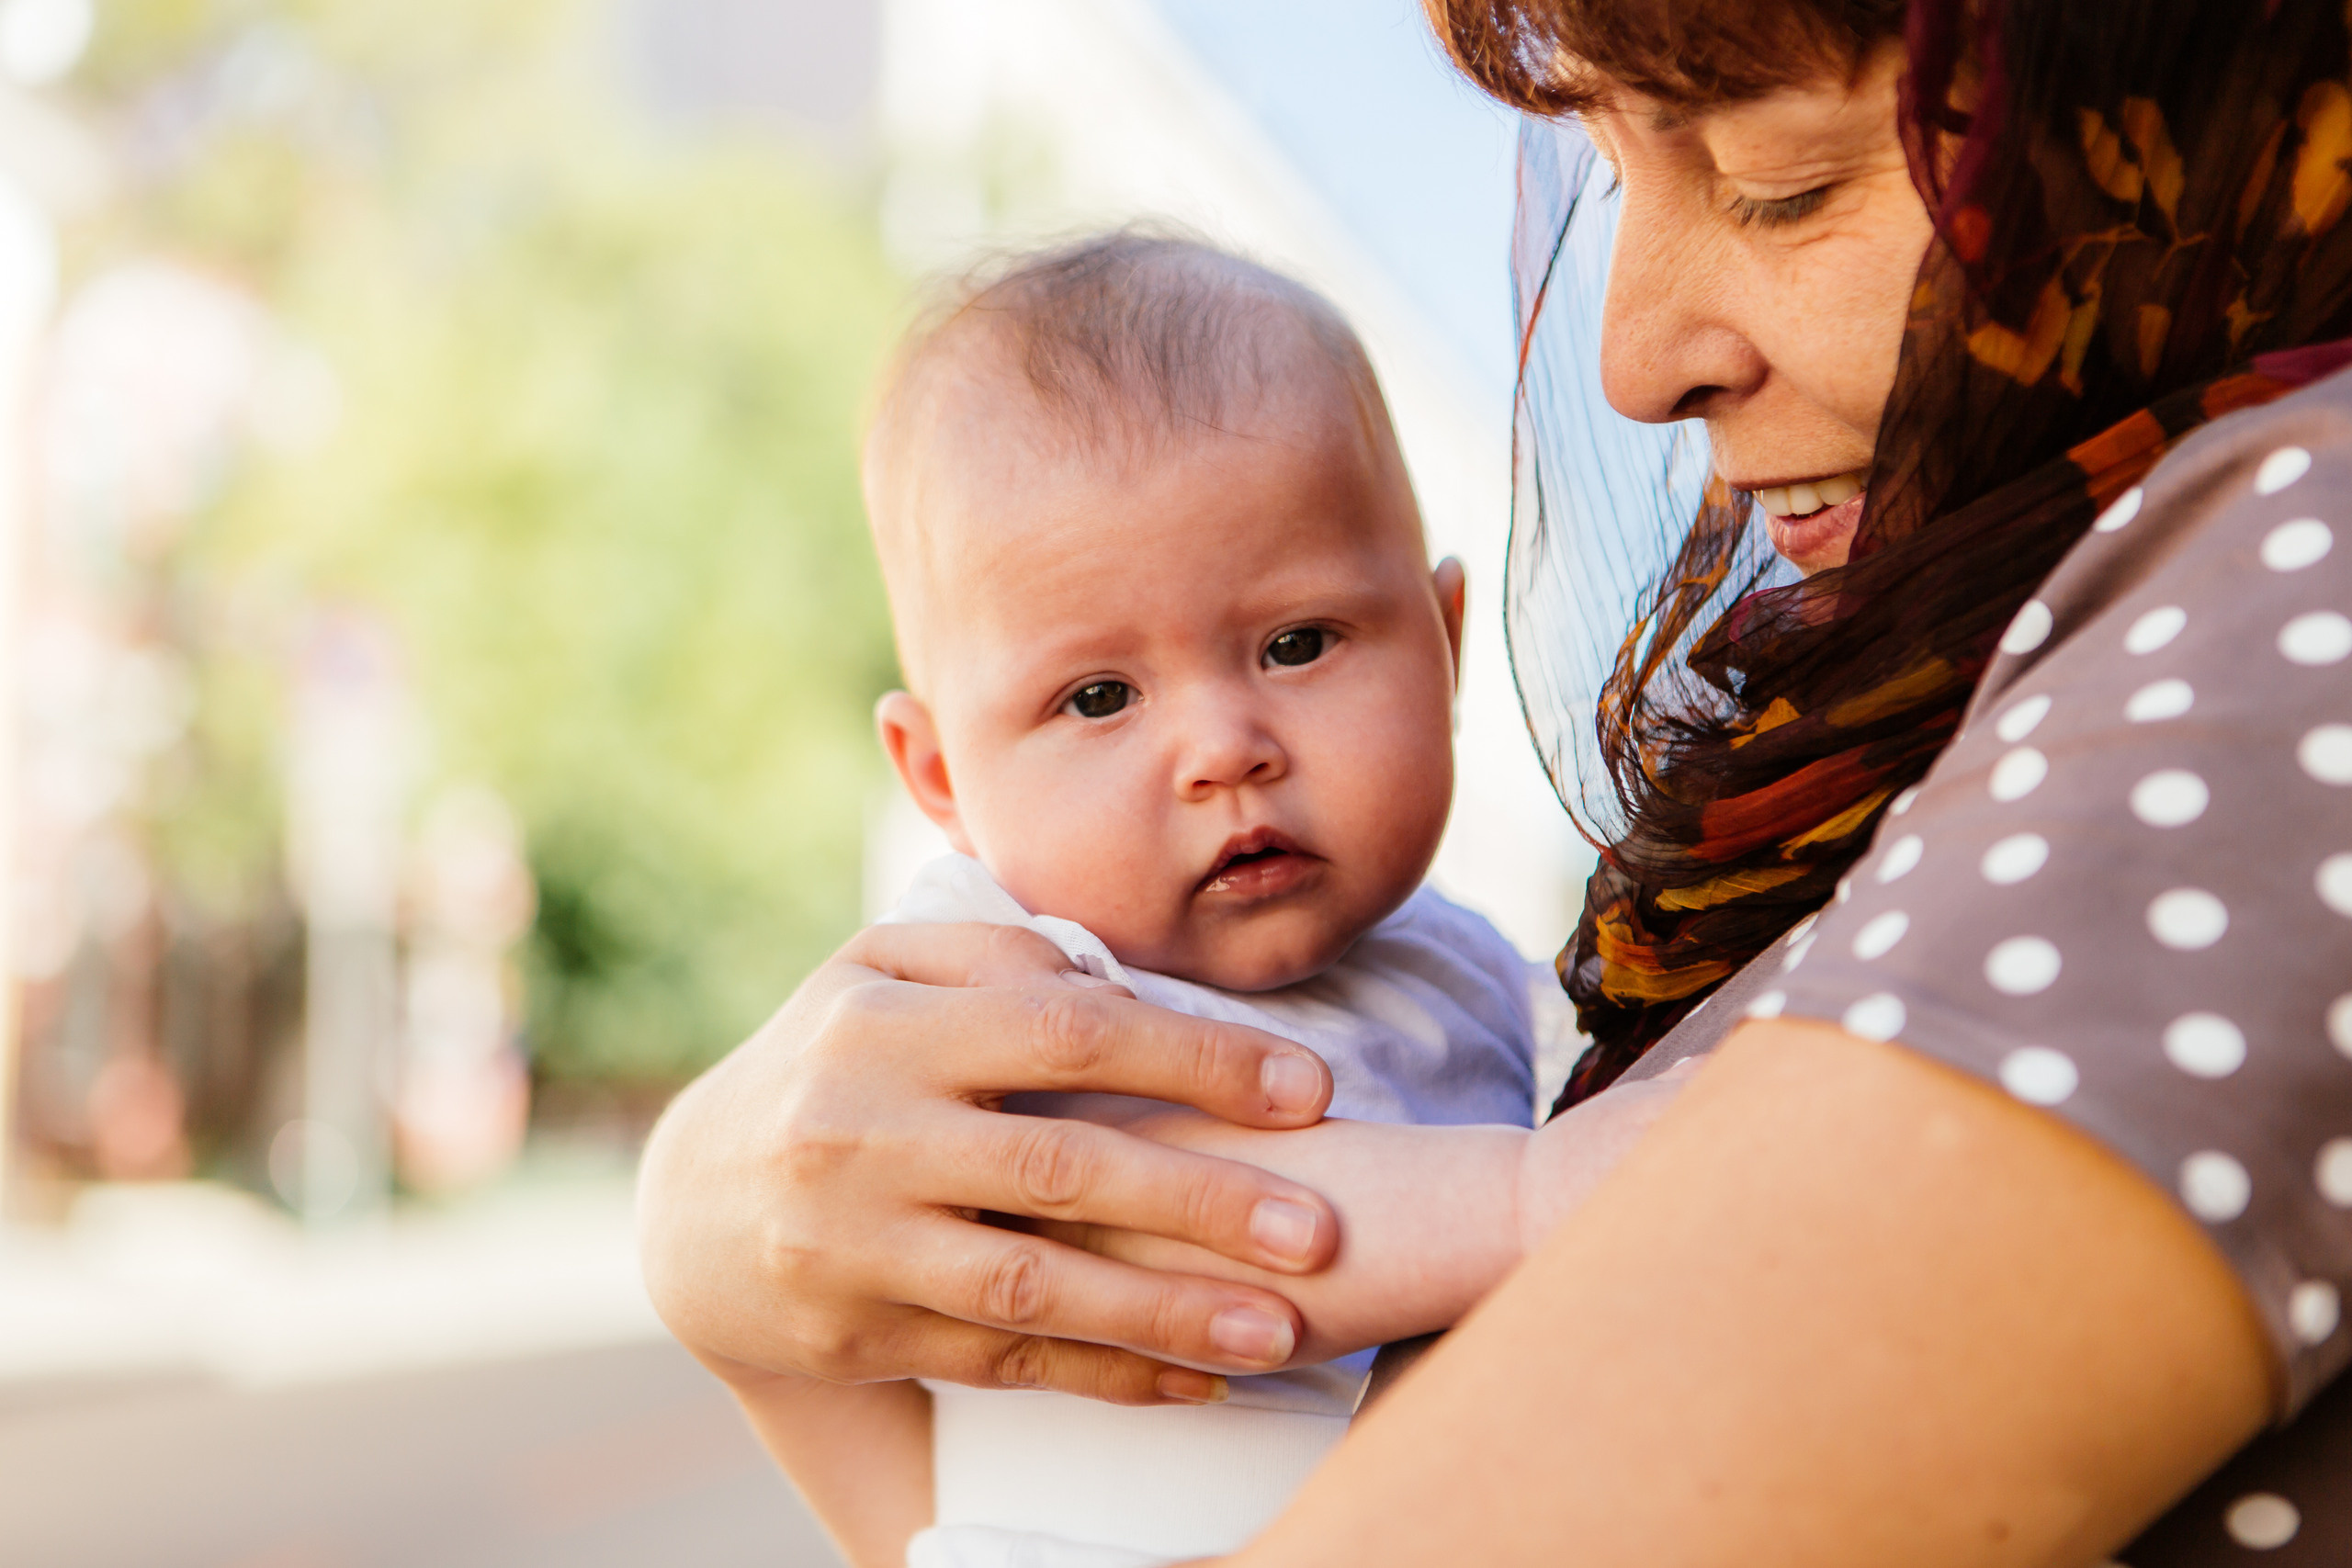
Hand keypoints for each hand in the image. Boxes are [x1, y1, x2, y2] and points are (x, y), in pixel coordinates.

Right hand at [636, 920, 1343, 1405]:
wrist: (692, 1202)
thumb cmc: (830, 1061)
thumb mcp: (880, 971)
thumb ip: (997, 957)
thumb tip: (1118, 990)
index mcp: (883, 1024)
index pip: (1066, 1029)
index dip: (1195, 1060)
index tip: (1309, 1090)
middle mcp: (861, 1132)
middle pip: (1061, 1169)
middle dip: (1205, 1203)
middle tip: (1324, 1232)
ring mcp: (853, 1243)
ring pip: (1033, 1289)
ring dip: (1169, 1314)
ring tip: (1286, 1331)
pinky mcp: (856, 1331)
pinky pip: (1002, 1362)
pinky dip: (1108, 1373)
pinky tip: (1202, 1382)